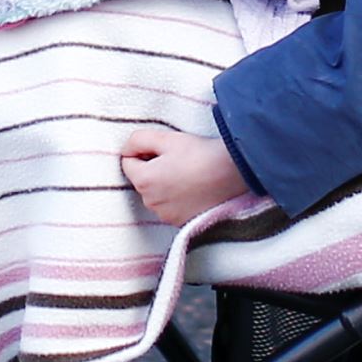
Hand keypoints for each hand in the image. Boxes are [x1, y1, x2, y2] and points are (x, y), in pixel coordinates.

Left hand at [117, 126, 251, 226]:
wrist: (235, 173)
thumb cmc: (201, 154)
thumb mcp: (167, 138)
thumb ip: (139, 139)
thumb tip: (127, 149)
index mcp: (144, 181)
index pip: (127, 162)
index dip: (142, 151)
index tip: (163, 148)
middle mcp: (151, 203)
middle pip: (142, 179)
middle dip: (153, 168)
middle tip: (178, 159)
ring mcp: (166, 215)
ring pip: (156, 194)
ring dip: (165, 184)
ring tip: (188, 173)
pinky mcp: (181, 222)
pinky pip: (170, 206)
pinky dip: (177, 197)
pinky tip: (194, 187)